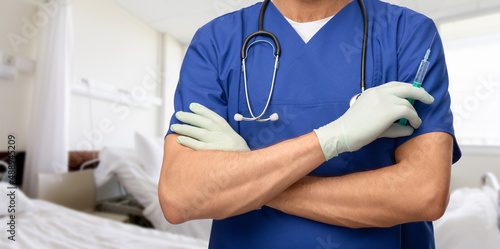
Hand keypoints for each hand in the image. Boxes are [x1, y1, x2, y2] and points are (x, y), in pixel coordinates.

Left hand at [170, 103, 249, 150]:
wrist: (242, 161)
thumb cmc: (232, 146)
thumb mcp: (227, 132)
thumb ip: (216, 124)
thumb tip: (200, 116)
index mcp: (224, 126)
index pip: (212, 115)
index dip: (201, 110)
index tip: (191, 106)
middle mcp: (220, 132)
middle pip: (203, 121)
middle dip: (189, 117)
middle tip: (178, 114)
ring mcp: (215, 142)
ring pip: (198, 132)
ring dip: (185, 128)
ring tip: (174, 126)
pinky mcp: (211, 152)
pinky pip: (197, 145)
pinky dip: (188, 141)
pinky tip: (179, 139)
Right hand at [314, 81, 433, 159]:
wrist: (342, 133)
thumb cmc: (354, 129)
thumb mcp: (372, 120)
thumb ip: (391, 122)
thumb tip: (408, 128)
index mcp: (372, 92)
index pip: (395, 85)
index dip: (407, 89)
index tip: (416, 94)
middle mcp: (379, 92)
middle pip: (406, 87)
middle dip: (420, 92)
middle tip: (429, 98)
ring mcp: (384, 100)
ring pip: (408, 102)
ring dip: (415, 113)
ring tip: (416, 121)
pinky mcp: (388, 111)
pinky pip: (408, 112)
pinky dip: (414, 118)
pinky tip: (414, 124)